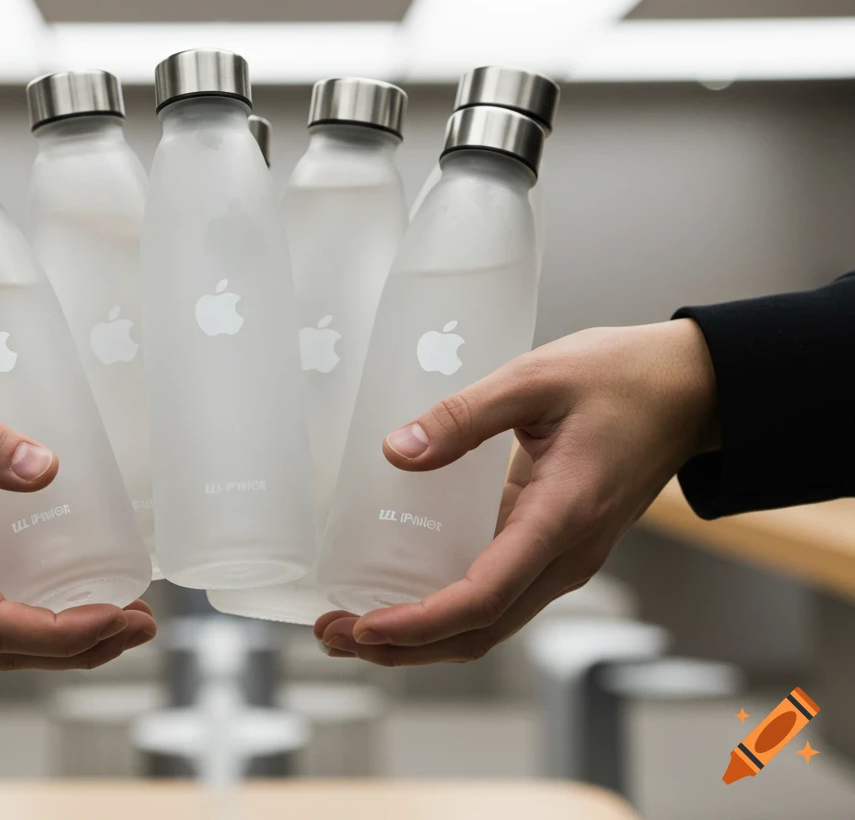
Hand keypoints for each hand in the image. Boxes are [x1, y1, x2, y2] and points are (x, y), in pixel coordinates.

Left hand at [316, 320, 717, 664]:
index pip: (483, 596)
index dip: (419, 621)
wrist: (692, 391)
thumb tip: (396, 451)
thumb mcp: (535, 378)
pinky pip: (497, 598)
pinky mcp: (556, 550)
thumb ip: (464, 415)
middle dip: (402, 645)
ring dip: (420, 637)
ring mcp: (565, 560)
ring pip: (488, 624)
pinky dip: (446, 612)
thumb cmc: (622, 378)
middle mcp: (567, 557)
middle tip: (331, 632)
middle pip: (479, 631)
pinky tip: (401, 596)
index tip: (363, 625)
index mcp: (562, 517)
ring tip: (350, 628)